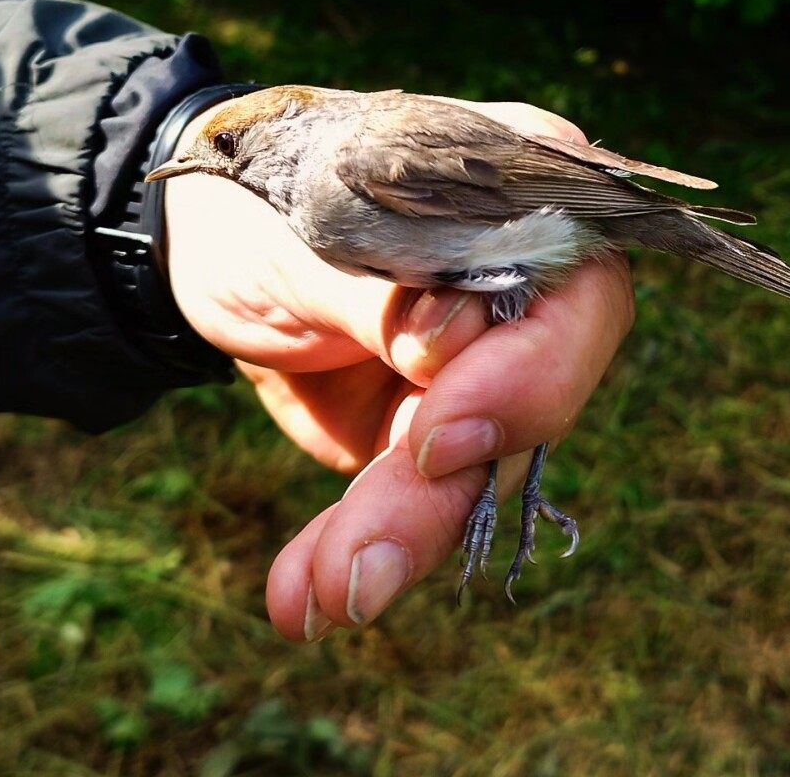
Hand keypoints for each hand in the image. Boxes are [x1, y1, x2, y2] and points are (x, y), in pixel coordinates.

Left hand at [161, 99, 635, 638]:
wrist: (210, 242)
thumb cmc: (267, 196)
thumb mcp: (306, 226)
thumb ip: (382, 280)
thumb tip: (445, 347)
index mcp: (525, 194)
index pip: (579, 289)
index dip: (529, 371)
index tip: (434, 433)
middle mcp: (529, 287)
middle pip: (541, 396)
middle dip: (449, 483)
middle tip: (364, 559)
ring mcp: (488, 367)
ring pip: (479, 467)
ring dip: (399, 535)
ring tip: (321, 594)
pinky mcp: (439, 433)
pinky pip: (424, 501)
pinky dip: (368, 546)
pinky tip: (304, 596)